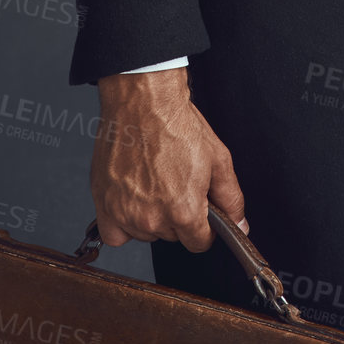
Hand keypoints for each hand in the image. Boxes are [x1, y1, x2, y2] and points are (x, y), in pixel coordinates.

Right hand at [91, 66, 246, 252]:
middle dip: (177, 216)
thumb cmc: (176, 124)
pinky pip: (115, 234)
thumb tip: (239, 224)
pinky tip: (132, 200)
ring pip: (145, 233)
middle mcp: (152, 218)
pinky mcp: (104, 203)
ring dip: (151, 216)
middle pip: (172, 236)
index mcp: (183, 211)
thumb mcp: (218, 159)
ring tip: (153, 181)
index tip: (198, 208)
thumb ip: (231, 199)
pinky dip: (122, 223)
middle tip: (174, 182)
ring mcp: (124, 212)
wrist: (143, 101)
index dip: (203, 226)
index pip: (198, 243)